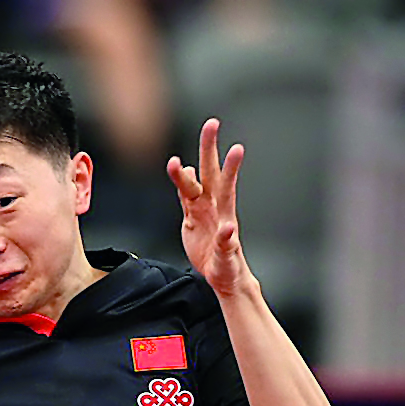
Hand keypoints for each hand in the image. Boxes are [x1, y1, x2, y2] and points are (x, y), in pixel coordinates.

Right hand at [167, 118, 253, 296]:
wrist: (222, 275)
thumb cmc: (228, 268)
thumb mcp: (228, 258)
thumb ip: (227, 243)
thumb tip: (228, 230)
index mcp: (223, 214)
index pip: (225, 185)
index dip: (230, 167)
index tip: (236, 148)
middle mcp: (213, 207)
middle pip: (209, 172)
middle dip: (209, 148)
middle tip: (211, 123)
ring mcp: (202, 211)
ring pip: (192, 183)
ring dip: (184, 169)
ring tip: (175, 158)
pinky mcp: (191, 219)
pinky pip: (185, 196)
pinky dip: (183, 182)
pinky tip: (182, 168)